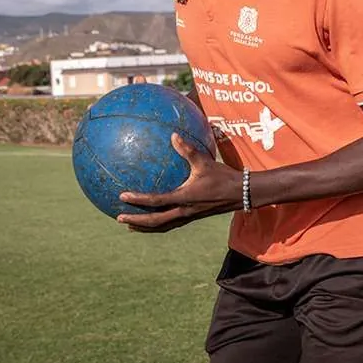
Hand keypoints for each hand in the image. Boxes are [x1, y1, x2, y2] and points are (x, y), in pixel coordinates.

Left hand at [116, 132, 242, 231]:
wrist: (243, 194)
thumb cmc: (224, 176)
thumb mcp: (205, 161)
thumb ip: (187, 150)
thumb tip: (173, 136)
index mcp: (185, 198)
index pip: (156, 201)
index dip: (138, 199)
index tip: (122, 196)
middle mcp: (185, 211)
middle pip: (156, 221)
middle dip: (137, 221)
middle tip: (119, 218)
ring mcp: (189, 216)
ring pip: (163, 226)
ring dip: (146, 227)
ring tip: (131, 226)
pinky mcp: (194, 216)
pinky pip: (172, 223)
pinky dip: (159, 223)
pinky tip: (155, 217)